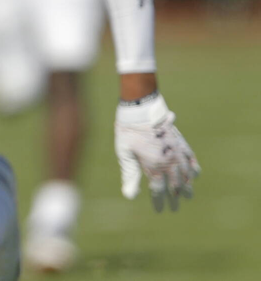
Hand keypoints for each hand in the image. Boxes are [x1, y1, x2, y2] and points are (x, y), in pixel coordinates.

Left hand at [114, 92, 199, 210]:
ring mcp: (177, 152)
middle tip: (174, 208)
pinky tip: (195, 174)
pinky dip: (194, 169)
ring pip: (186, 175)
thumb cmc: (128, 131)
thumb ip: (129, 175)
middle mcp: (169, 161)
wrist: (140, 108)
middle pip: (175, 186)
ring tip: (187, 195)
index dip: (159, 202)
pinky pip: (192, 159)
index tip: (160, 210)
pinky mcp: (181, 142)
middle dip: (174, 198)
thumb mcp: (124, 154)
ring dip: (187, 186)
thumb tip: (129, 196)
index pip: (159, 190)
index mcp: (154, 166)